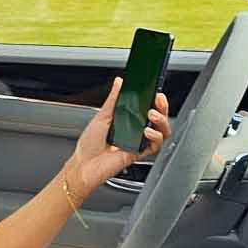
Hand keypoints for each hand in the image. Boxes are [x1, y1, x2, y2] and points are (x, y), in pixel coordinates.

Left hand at [68, 77, 169, 197]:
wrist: (84, 164)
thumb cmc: (89, 144)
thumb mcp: (101, 117)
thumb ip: (113, 99)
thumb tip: (119, 82)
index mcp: (128, 121)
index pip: (148, 108)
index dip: (155, 100)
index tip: (156, 92)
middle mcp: (136, 131)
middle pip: (159, 118)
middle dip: (163, 107)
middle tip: (158, 101)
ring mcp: (139, 142)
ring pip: (162, 131)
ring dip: (161, 121)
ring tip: (151, 115)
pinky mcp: (139, 153)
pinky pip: (155, 145)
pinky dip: (155, 137)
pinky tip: (147, 131)